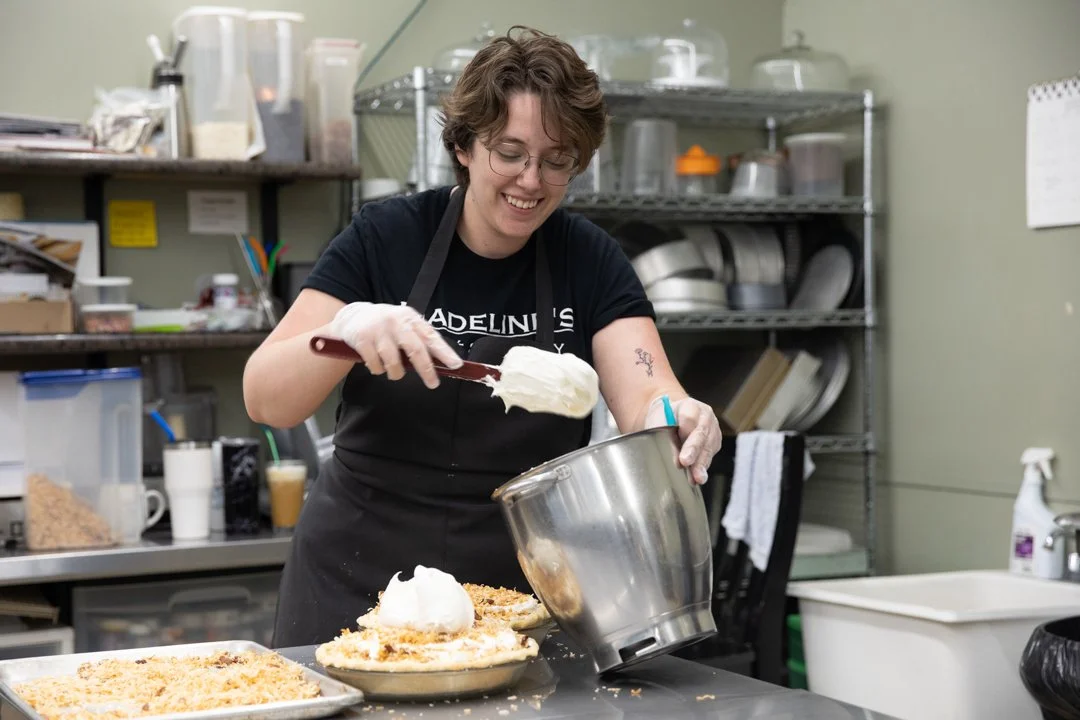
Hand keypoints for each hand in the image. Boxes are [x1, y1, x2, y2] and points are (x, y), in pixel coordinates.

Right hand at [330, 302, 462, 388]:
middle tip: (433, 383)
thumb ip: (419, 339)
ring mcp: (378, 330)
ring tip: (394, 371)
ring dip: (396, 373)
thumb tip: (440, 363)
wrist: (353, 316)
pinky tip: (376, 363)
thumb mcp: (404, 324)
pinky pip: (376, 366)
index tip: (455, 364)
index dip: (444, 352)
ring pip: (394, 363)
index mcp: (410, 318)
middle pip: (415, 350)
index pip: (431, 336)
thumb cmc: (387, 325)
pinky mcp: (362, 340)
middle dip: (426, 370)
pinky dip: (378, 370)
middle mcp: (396, 322)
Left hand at [644, 396, 721, 484]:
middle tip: (687, 463)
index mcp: (689, 405)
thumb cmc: (663, 418)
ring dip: (702, 464)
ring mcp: (712, 428)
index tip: (681, 452)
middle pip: (701, 434)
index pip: (689, 419)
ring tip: (697, 478)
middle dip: (694, 451)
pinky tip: (698, 476)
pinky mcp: (715, 441)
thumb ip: (667, 437)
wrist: (670, 416)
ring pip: (708, 447)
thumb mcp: (659, 423)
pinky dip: (703, 466)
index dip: (685, 435)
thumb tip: (677, 461)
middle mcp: (705, 415)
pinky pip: (710, 454)